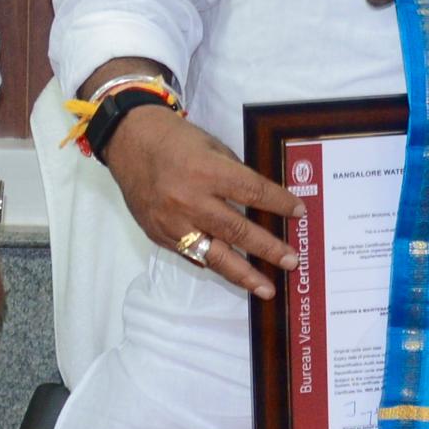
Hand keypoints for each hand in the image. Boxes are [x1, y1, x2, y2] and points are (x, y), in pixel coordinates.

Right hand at [102, 107, 295, 302]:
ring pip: (215, 254)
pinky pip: (193, 255)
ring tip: (267, 288)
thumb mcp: (212, 146)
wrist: (129, 142)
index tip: (299, 213)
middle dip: (268, 248)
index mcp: (207, 171)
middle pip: (238, 229)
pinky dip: (214, 264)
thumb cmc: (174, 139)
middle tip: (291, 261)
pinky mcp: (160, 234)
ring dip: (244, 273)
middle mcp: (191, 200)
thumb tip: (262, 200)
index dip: (279, 204)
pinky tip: (233, 274)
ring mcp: (173, 222)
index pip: (253, 192)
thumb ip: (234, 174)